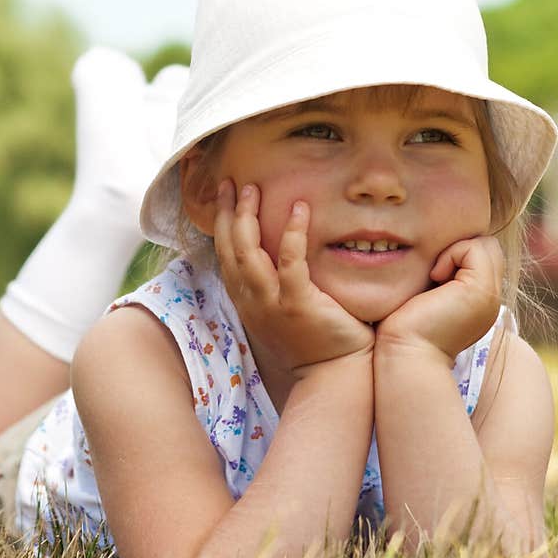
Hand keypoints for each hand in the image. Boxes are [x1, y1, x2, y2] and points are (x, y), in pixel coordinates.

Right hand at [213, 179, 374, 376]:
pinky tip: (300, 209)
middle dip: (230, 212)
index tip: (226, 196)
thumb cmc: (316, 341)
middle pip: (230, 249)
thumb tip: (279, 252)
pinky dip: (292, 233)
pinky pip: (291, 262)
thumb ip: (276, 284)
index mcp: (247, 301)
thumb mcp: (283, 311)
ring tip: (254, 188)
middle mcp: (252, 301)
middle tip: (234, 182)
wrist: (334, 375)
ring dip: (249, 216)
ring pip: (249, 252)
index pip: (225, 255)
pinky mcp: (299, 304)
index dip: (223, 224)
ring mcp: (272, 303)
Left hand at [375, 236, 502, 365]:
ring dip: (455, 251)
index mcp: (479, 301)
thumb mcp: (427, 296)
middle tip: (434, 273)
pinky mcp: (480, 290)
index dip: (458, 254)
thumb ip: (440, 276)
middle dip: (459, 249)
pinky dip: (452, 254)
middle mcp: (490, 298)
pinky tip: (435, 277)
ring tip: (435, 276)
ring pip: (484, 244)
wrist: (406, 355)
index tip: (432, 276)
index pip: (482, 255)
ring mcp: (490, 295)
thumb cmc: (404, 328)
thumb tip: (436, 255)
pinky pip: (475, 248)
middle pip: (487, 247)